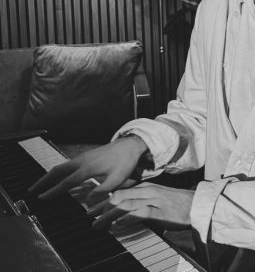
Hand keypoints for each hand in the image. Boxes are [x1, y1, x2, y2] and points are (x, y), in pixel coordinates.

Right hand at [28, 135, 148, 203]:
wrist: (130, 144)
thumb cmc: (125, 162)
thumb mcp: (117, 179)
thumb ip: (102, 191)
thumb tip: (86, 203)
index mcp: (88, 168)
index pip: (66, 182)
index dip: (53, 191)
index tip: (41, 198)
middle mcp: (82, 161)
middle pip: (57, 171)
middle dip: (43, 181)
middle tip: (31, 191)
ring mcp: (83, 157)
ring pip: (61, 166)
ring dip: (49, 176)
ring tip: (40, 185)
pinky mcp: (86, 156)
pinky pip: (67, 164)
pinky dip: (58, 172)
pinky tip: (58, 177)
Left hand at [88, 182, 193, 230]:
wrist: (196, 205)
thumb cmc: (177, 204)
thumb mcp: (157, 198)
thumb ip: (142, 201)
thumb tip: (123, 213)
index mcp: (146, 187)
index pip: (120, 190)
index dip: (104, 199)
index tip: (92, 207)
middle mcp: (148, 191)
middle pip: (120, 196)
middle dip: (102, 206)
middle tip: (89, 215)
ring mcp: (154, 200)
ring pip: (126, 204)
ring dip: (109, 215)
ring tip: (97, 224)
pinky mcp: (160, 211)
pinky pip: (140, 214)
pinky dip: (127, 219)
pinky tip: (117, 225)